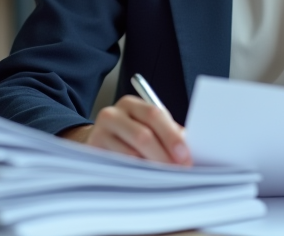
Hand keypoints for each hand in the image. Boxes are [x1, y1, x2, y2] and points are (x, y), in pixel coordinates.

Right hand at [59, 95, 191, 165]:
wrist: (99, 141)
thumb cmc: (131, 135)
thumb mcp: (148, 127)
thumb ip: (168, 133)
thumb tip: (190, 148)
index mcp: (132, 104)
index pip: (155, 114)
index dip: (172, 136)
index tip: (186, 155)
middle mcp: (113, 114)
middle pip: (143, 135)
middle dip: (164, 156)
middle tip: (178, 170)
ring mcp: (100, 133)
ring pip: (130, 155)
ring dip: (151, 168)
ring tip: (165, 178)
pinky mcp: (93, 152)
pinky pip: (118, 167)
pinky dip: (135, 174)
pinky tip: (146, 180)